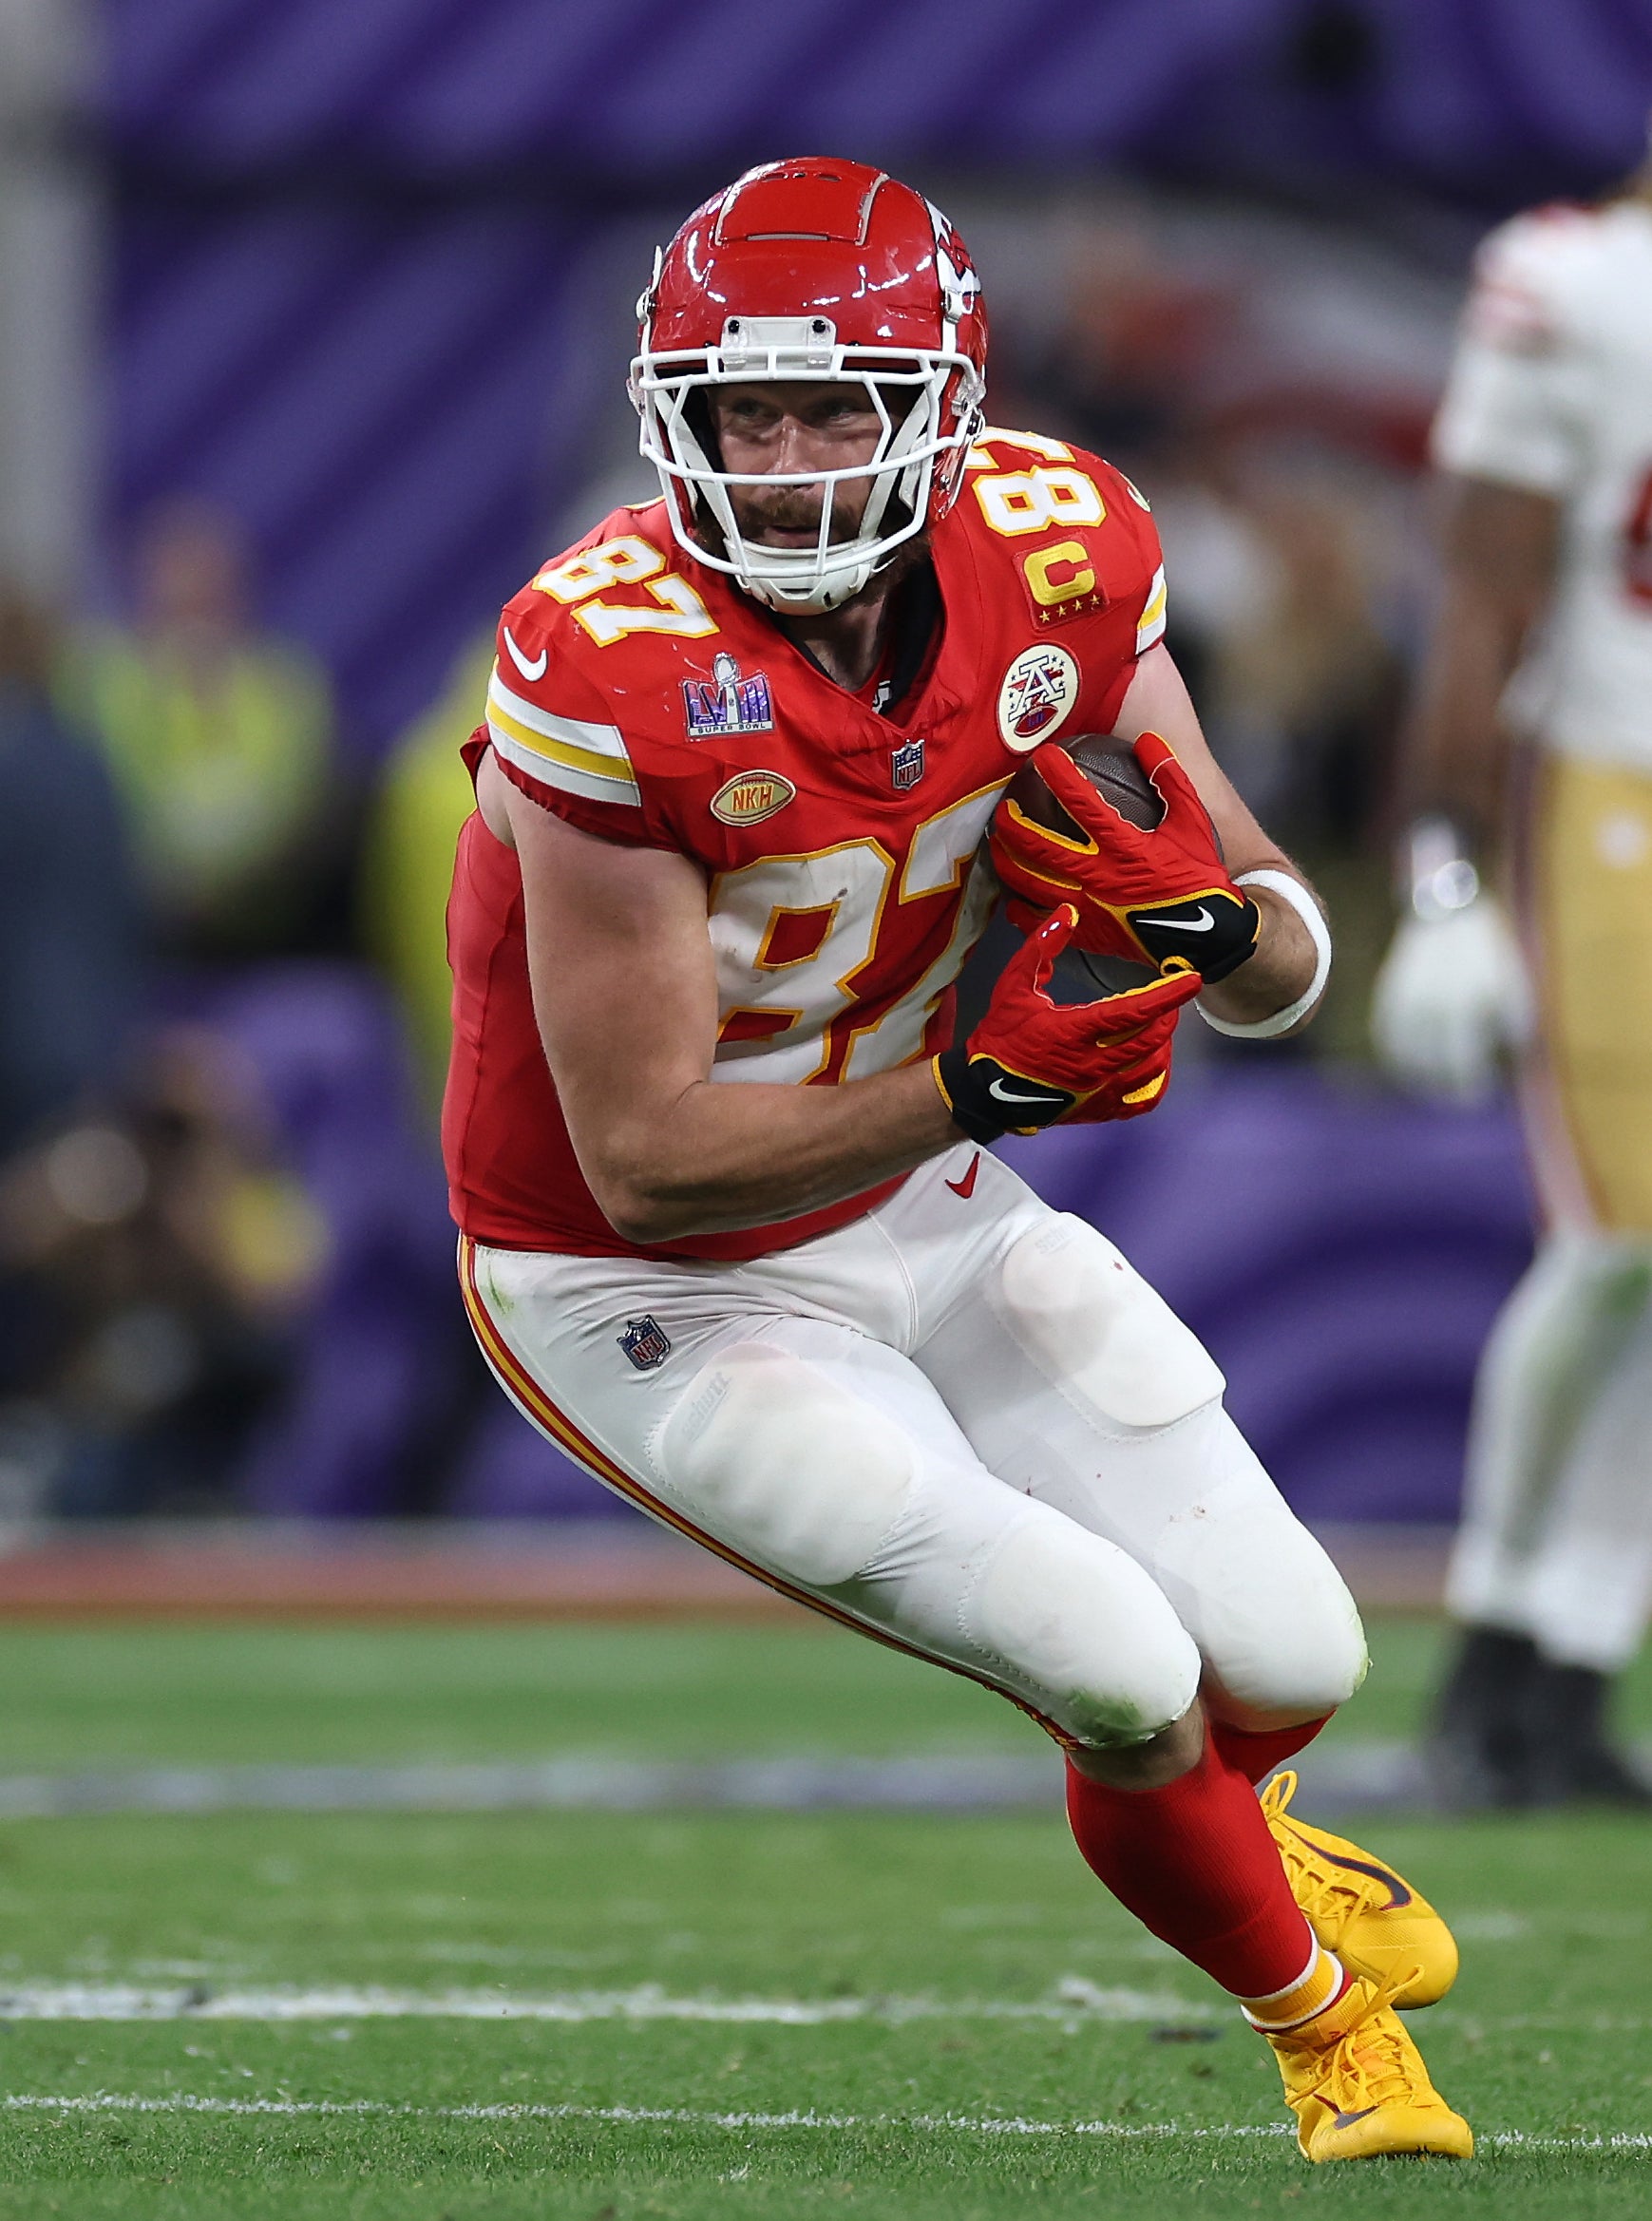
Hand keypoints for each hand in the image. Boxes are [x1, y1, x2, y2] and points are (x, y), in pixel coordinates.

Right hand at [934, 906, 1200, 1140]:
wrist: (986, 1091)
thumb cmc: (1001, 1036)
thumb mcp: (1014, 985)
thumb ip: (1041, 946)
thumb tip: (1067, 914)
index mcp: (1073, 1032)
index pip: (1133, 1011)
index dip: (1166, 994)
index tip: (1191, 978)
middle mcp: (1091, 1065)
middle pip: (1150, 1039)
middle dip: (1167, 1014)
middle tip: (1172, 996)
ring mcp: (1097, 1092)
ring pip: (1151, 1068)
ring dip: (1163, 1043)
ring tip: (1161, 1025)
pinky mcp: (1098, 1111)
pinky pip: (1143, 1101)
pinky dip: (1157, 1082)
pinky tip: (1156, 1064)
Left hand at [989, 733, 1260, 981]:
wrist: (1207, 937)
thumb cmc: (1198, 876)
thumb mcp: (1193, 823)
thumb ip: (1170, 779)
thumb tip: (1148, 739)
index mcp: (1125, 847)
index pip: (1082, 803)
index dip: (1059, 775)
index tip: (1042, 756)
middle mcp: (1098, 876)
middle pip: (1041, 847)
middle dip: (1015, 825)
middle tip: (1001, 807)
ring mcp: (1088, 908)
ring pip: (1032, 884)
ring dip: (1008, 862)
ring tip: (995, 846)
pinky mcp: (1085, 934)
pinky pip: (1041, 921)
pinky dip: (1020, 909)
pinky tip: (1011, 896)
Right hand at [1370, 895, 1532, 1100]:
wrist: (1444, 913)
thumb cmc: (1487, 950)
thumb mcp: (1511, 977)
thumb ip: (1514, 1015)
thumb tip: (1512, 1048)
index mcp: (1462, 1001)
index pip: (1460, 1057)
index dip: (1469, 1081)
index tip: (1478, 1094)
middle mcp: (1429, 1004)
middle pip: (1431, 1062)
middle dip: (1445, 1086)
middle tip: (1457, 1099)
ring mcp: (1404, 1000)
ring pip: (1404, 1053)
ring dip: (1418, 1077)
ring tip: (1433, 1087)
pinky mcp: (1388, 996)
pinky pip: (1387, 1037)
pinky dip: (1396, 1057)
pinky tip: (1410, 1067)